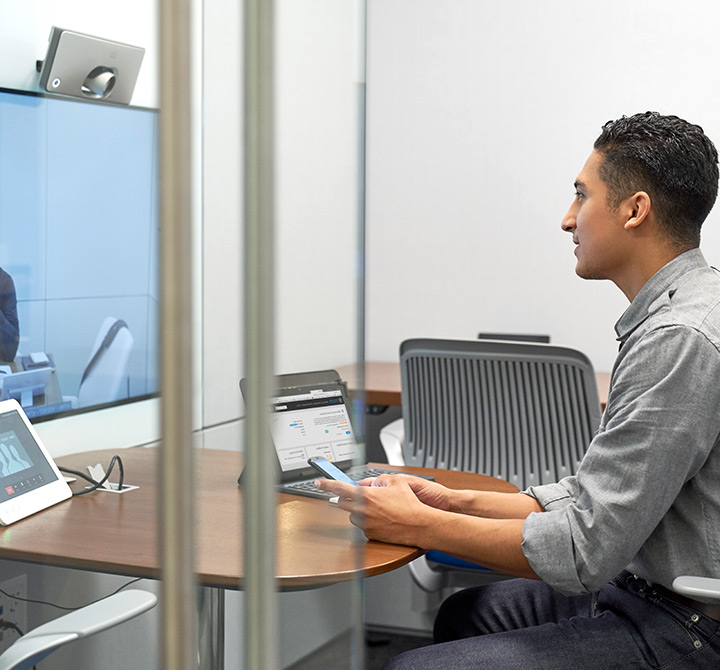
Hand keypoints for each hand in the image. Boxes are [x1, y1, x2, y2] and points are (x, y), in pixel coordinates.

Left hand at [314, 475, 440, 546]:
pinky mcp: (370, 535)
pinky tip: (382, 518)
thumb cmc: (409, 503)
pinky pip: (363, 526)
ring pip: (353, 516)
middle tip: (357, 496)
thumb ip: (379, 479)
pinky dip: (368, 521)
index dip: (326, 484)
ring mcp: (365, 524)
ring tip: (378, 508)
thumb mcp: (396, 481)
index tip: (318, 482)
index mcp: (366, 495)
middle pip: (343, 504)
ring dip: (359, 511)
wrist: (419, 524)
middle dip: (347, 499)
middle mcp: (362, 511)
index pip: (340, 488)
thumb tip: (371, 483)